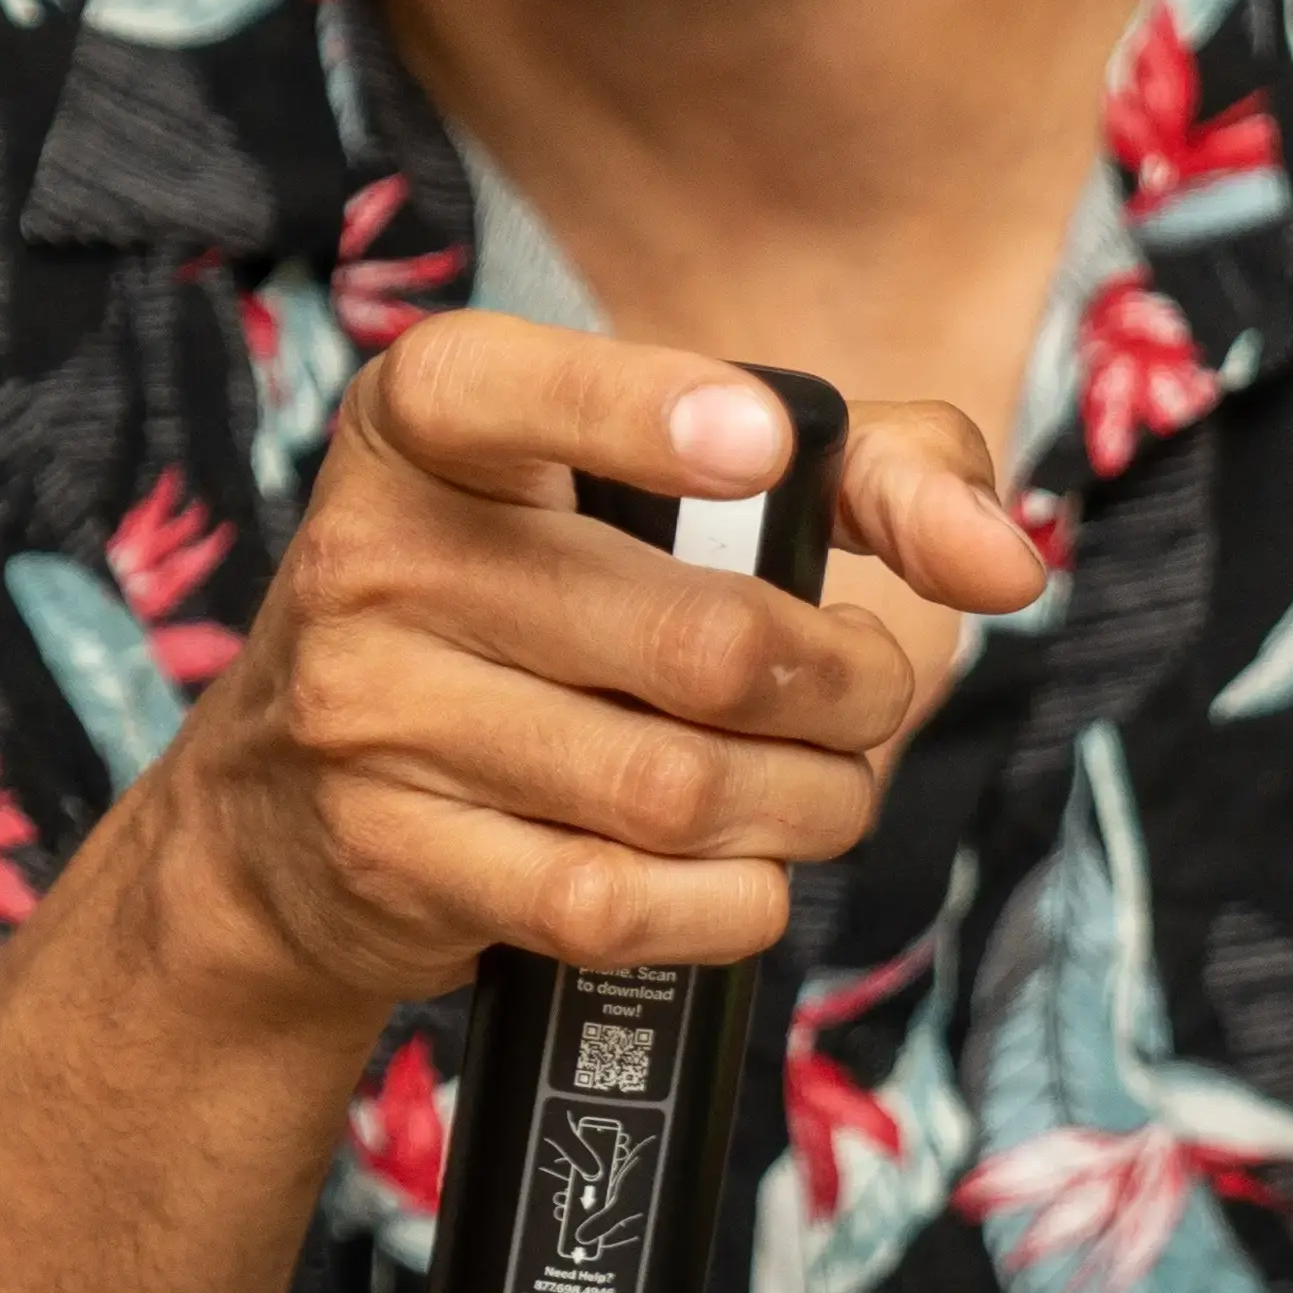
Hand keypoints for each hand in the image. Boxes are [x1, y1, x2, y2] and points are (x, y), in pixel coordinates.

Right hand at [144, 314, 1044, 1020]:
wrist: (283, 816)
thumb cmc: (536, 606)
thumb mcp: (664, 488)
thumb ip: (867, 470)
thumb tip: (1009, 560)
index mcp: (427, 424)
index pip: (513, 391)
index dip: (647, 413)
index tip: (762, 448)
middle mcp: (373, 557)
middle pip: (697, 643)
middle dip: (845, 689)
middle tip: (866, 698)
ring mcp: (369, 719)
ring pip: (676, 788)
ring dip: (810, 804)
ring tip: (824, 787)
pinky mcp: (395, 863)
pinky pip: (618, 901)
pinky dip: (732, 900)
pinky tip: (745, 869)